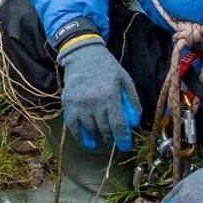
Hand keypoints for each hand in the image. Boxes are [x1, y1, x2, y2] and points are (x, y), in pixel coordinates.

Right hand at [57, 35, 140, 152]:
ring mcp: (79, 103)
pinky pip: (73, 126)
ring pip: (90, 129)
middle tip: (114, 140)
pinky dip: (80, 137)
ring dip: (98, 138)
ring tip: (103, 139)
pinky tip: (88, 142)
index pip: (117, 124)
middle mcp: (94, 101)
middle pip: (104, 129)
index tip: (125, 147)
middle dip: (111, 138)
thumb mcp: (125, 81)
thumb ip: (132, 102)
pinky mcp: (68, 103)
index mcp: (110, 95)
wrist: (83, 55)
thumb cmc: (108, 68)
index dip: (122, 139)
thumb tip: (134, 123)